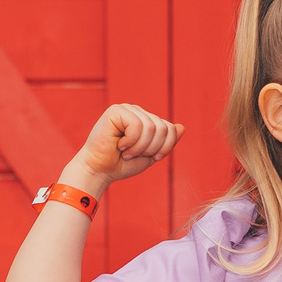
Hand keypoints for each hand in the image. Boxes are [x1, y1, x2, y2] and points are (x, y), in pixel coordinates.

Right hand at [66, 104, 180, 190]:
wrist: (99, 171)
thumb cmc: (122, 164)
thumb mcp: (151, 155)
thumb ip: (166, 142)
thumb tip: (181, 127)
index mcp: (146, 120)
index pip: (170, 128)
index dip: (164, 148)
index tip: (148, 157)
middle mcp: (137, 111)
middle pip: (163, 128)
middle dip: (151, 148)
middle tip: (133, 154)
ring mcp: (127, 109)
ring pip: (151, 127)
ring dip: (139, 147)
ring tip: (126, 151)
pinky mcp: (116, 111)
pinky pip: (137, 126)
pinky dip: (130, 142)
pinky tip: (118, 144)